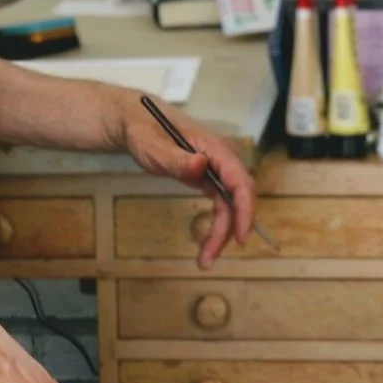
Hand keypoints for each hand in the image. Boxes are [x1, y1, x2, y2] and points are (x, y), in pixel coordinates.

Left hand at [120, 100, 257, 268]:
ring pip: (231, 206)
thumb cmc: (143, 129)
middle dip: (231, 229)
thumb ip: (176, 158)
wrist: (137, 122)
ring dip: (222, 233)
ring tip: (205, 259)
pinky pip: (222, 205)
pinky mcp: (209, 178)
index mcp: (214, 147)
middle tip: (210, 257)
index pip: (240, 180)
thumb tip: (201, 165)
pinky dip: (217, 225)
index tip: (241, 236)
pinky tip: (207, 244)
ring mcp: (217, 169)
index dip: (245, 209)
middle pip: (240, 197)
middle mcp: (222, 159)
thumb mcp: (152, 145)